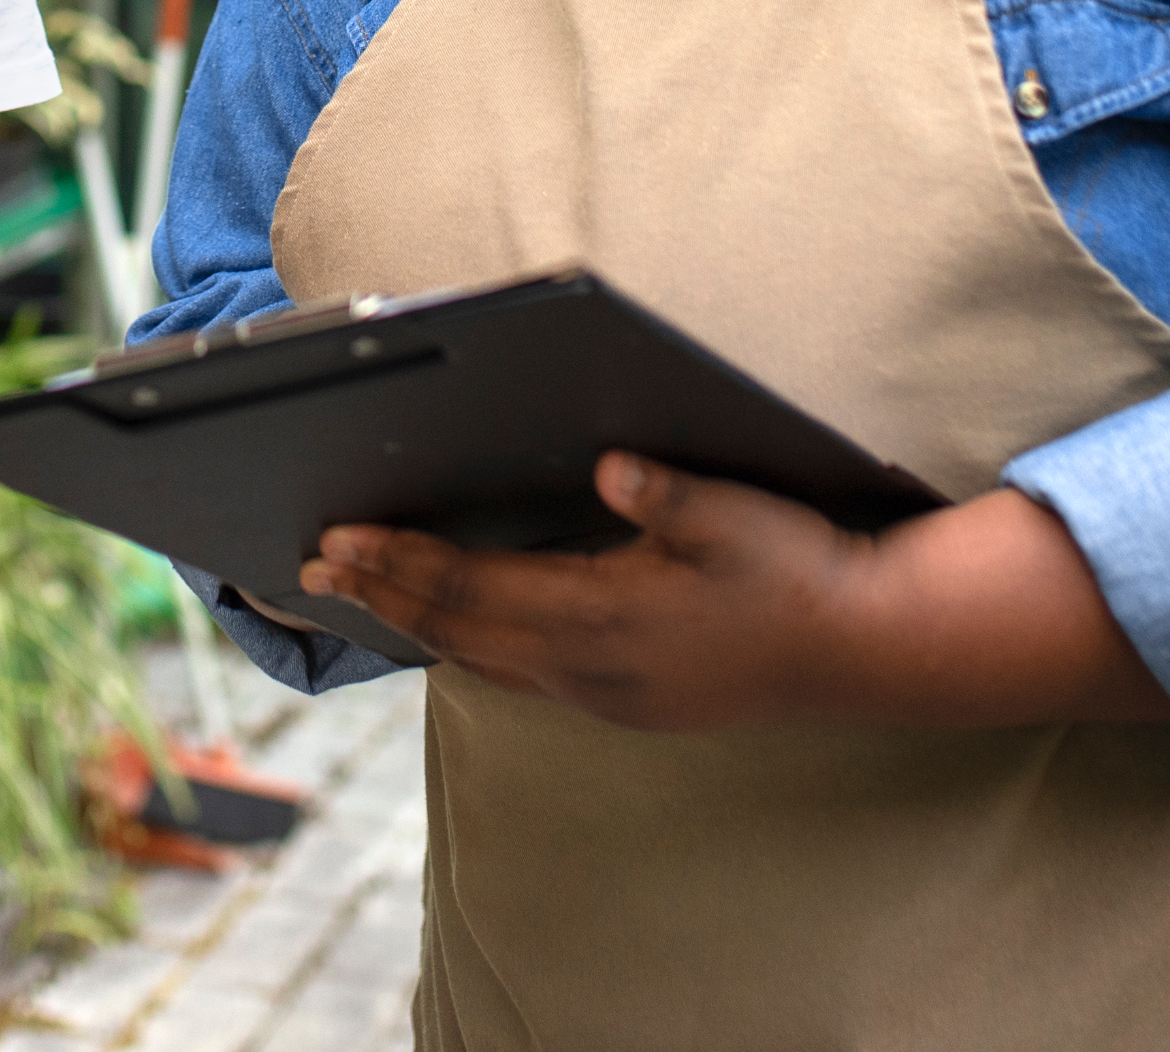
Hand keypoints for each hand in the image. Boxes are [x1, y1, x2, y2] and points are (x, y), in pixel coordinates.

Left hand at [299, 452, 866, 728]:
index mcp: (606, 616)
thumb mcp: (740, 518)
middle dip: (381, 596)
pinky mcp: (623, 703)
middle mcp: (590, 668)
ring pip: (482, 662)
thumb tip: (609, 465)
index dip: (400, 563)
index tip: (338, 540)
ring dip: (414, 625)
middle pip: (458, 633)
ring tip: (359, 595)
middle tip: (310, 567)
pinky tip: (449, 630)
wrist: (859, 651)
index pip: (473, 590)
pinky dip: (466, 647)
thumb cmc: (797, 571)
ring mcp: (604, 694)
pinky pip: (517, 677)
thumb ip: (670, 494)